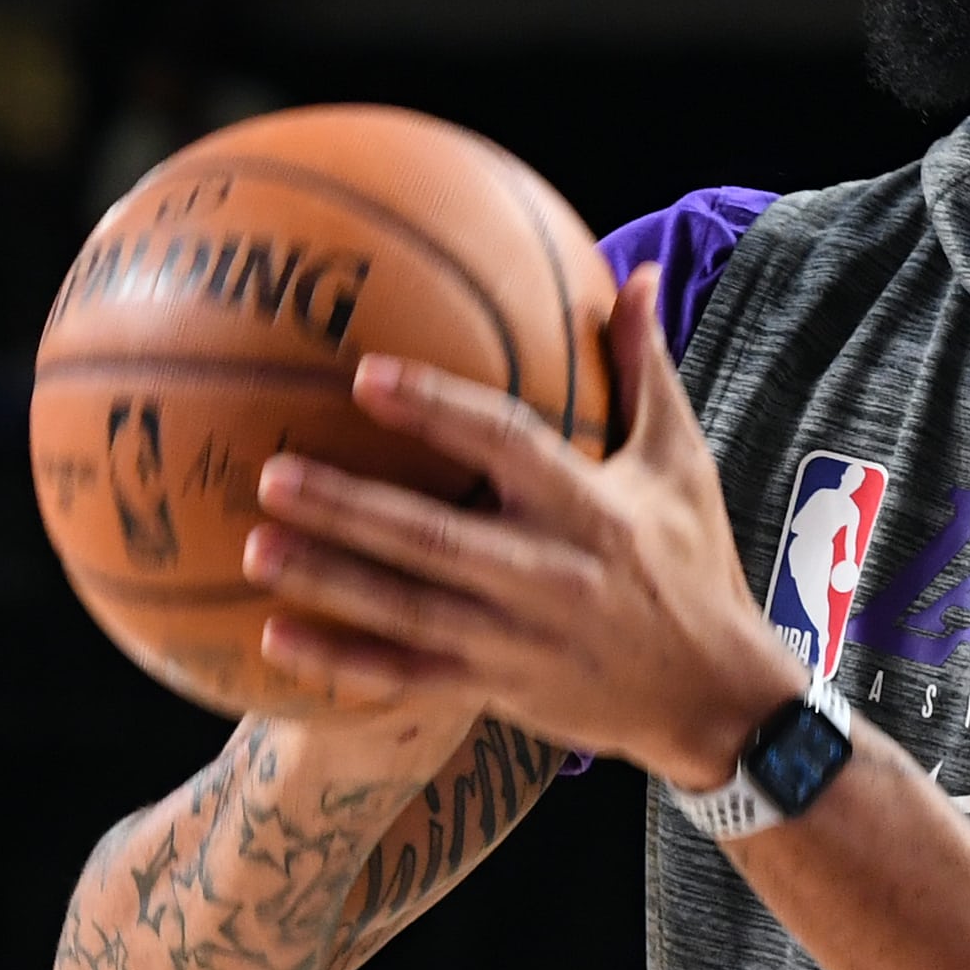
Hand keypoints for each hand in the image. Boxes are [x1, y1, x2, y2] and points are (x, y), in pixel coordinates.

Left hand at [242, 265, 807, 789]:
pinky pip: (405, 679)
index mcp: (591, 508)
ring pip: (407, 610)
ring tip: (256, 543)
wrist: (713, 695)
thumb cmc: (691, 562)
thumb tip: (636, 274)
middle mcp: (549, 574)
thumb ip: (645, 369)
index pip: (506, 446)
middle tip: (273, 473)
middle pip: (434, 538)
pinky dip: (341, 661)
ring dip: (329, 578)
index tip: (368, 377)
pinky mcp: (497, 690)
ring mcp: (517, 640)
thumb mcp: (681, 461)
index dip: (437, 411)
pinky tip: (274, 637)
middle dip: (351, 509)